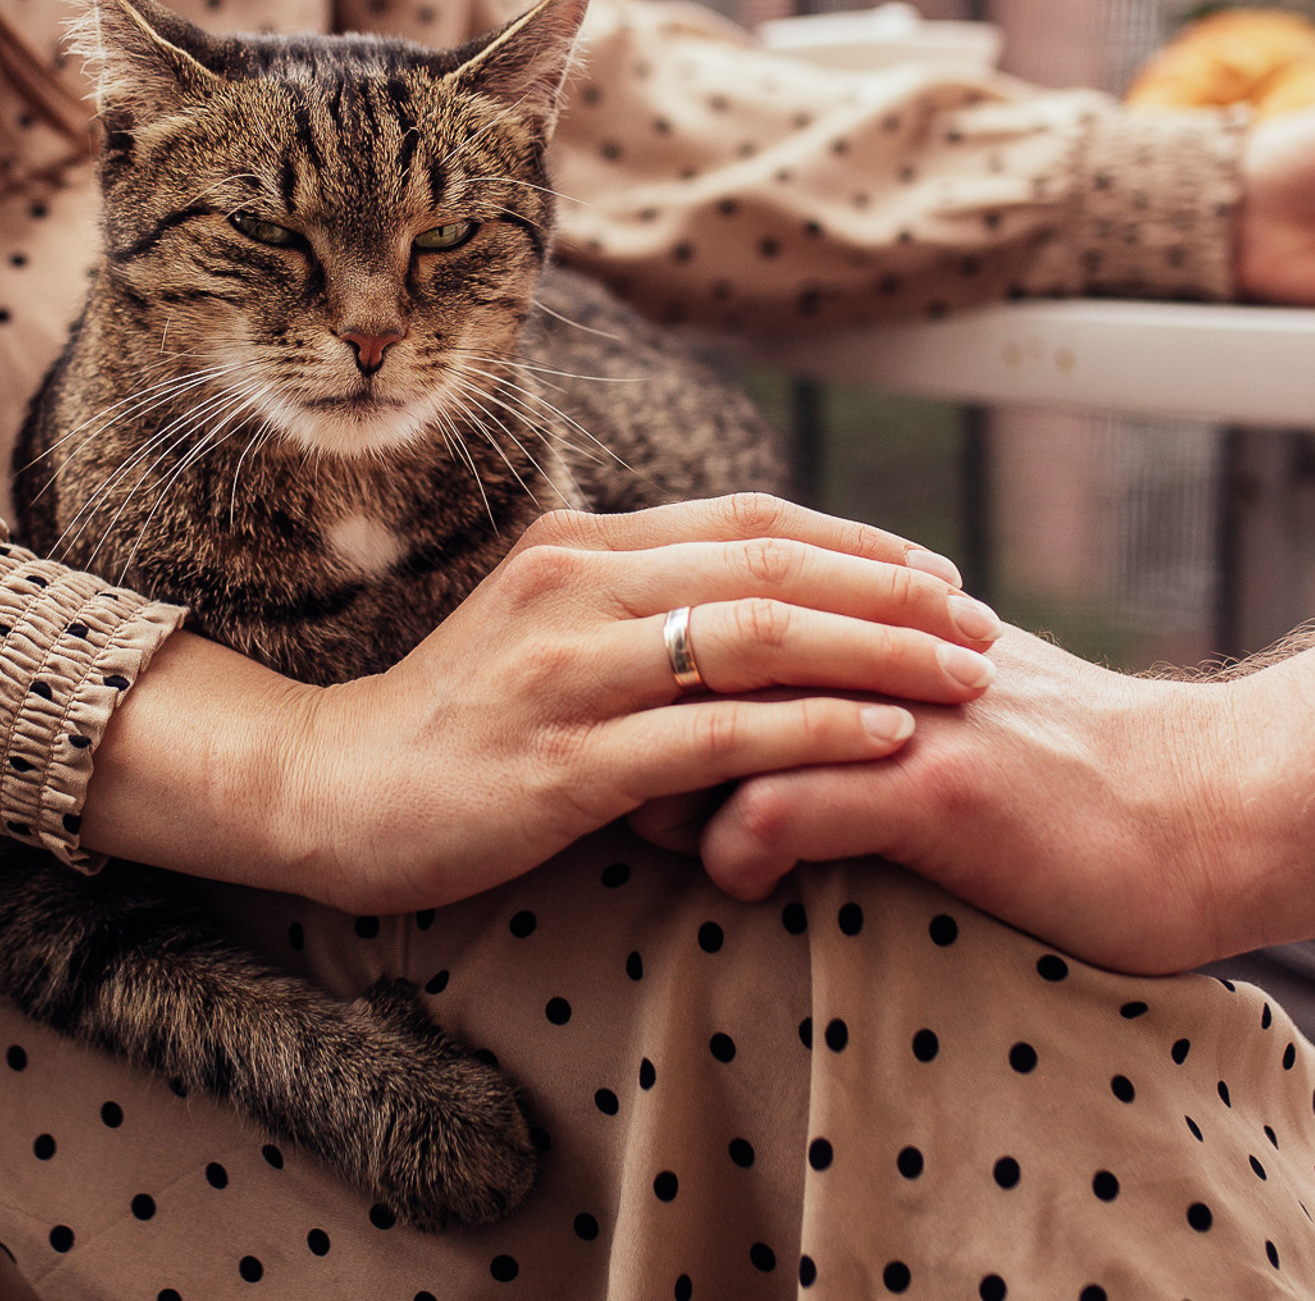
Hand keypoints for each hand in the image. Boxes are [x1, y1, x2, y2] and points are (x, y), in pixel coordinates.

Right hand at [262, 495, 1002, 913]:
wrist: (332, 791)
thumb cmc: (455, 725)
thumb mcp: (544, 635)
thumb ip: (638, 610)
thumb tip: (760, 610)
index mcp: (579, 546)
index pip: (747, 521)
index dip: (856, 542)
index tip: (940, 575)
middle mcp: (575, 586)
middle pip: (768, 564)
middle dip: (893, 591)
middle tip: (982, 624)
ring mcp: (567, 671)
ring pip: (755, 639)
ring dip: (877, 654)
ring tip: (964, 677)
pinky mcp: (565, 763)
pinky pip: (717, 737)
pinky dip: (815, 734)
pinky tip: (887, 739)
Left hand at [643, 627, 1237, 974]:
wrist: (1211, 810)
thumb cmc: (1082, 779)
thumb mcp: (966, 699)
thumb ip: (876, 681)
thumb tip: (788, 705)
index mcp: (877, 622)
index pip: (721, 607)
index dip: (651, 657)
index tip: (611, 718)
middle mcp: (878, 649)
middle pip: (700, 653)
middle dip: (633, 717)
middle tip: (600, 779)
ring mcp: (902, 712)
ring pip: (724, 722)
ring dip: (664, 786)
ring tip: (646, 832)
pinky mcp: (932, 787)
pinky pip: (779, 805)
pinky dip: (734, 848)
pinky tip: (740, 883)